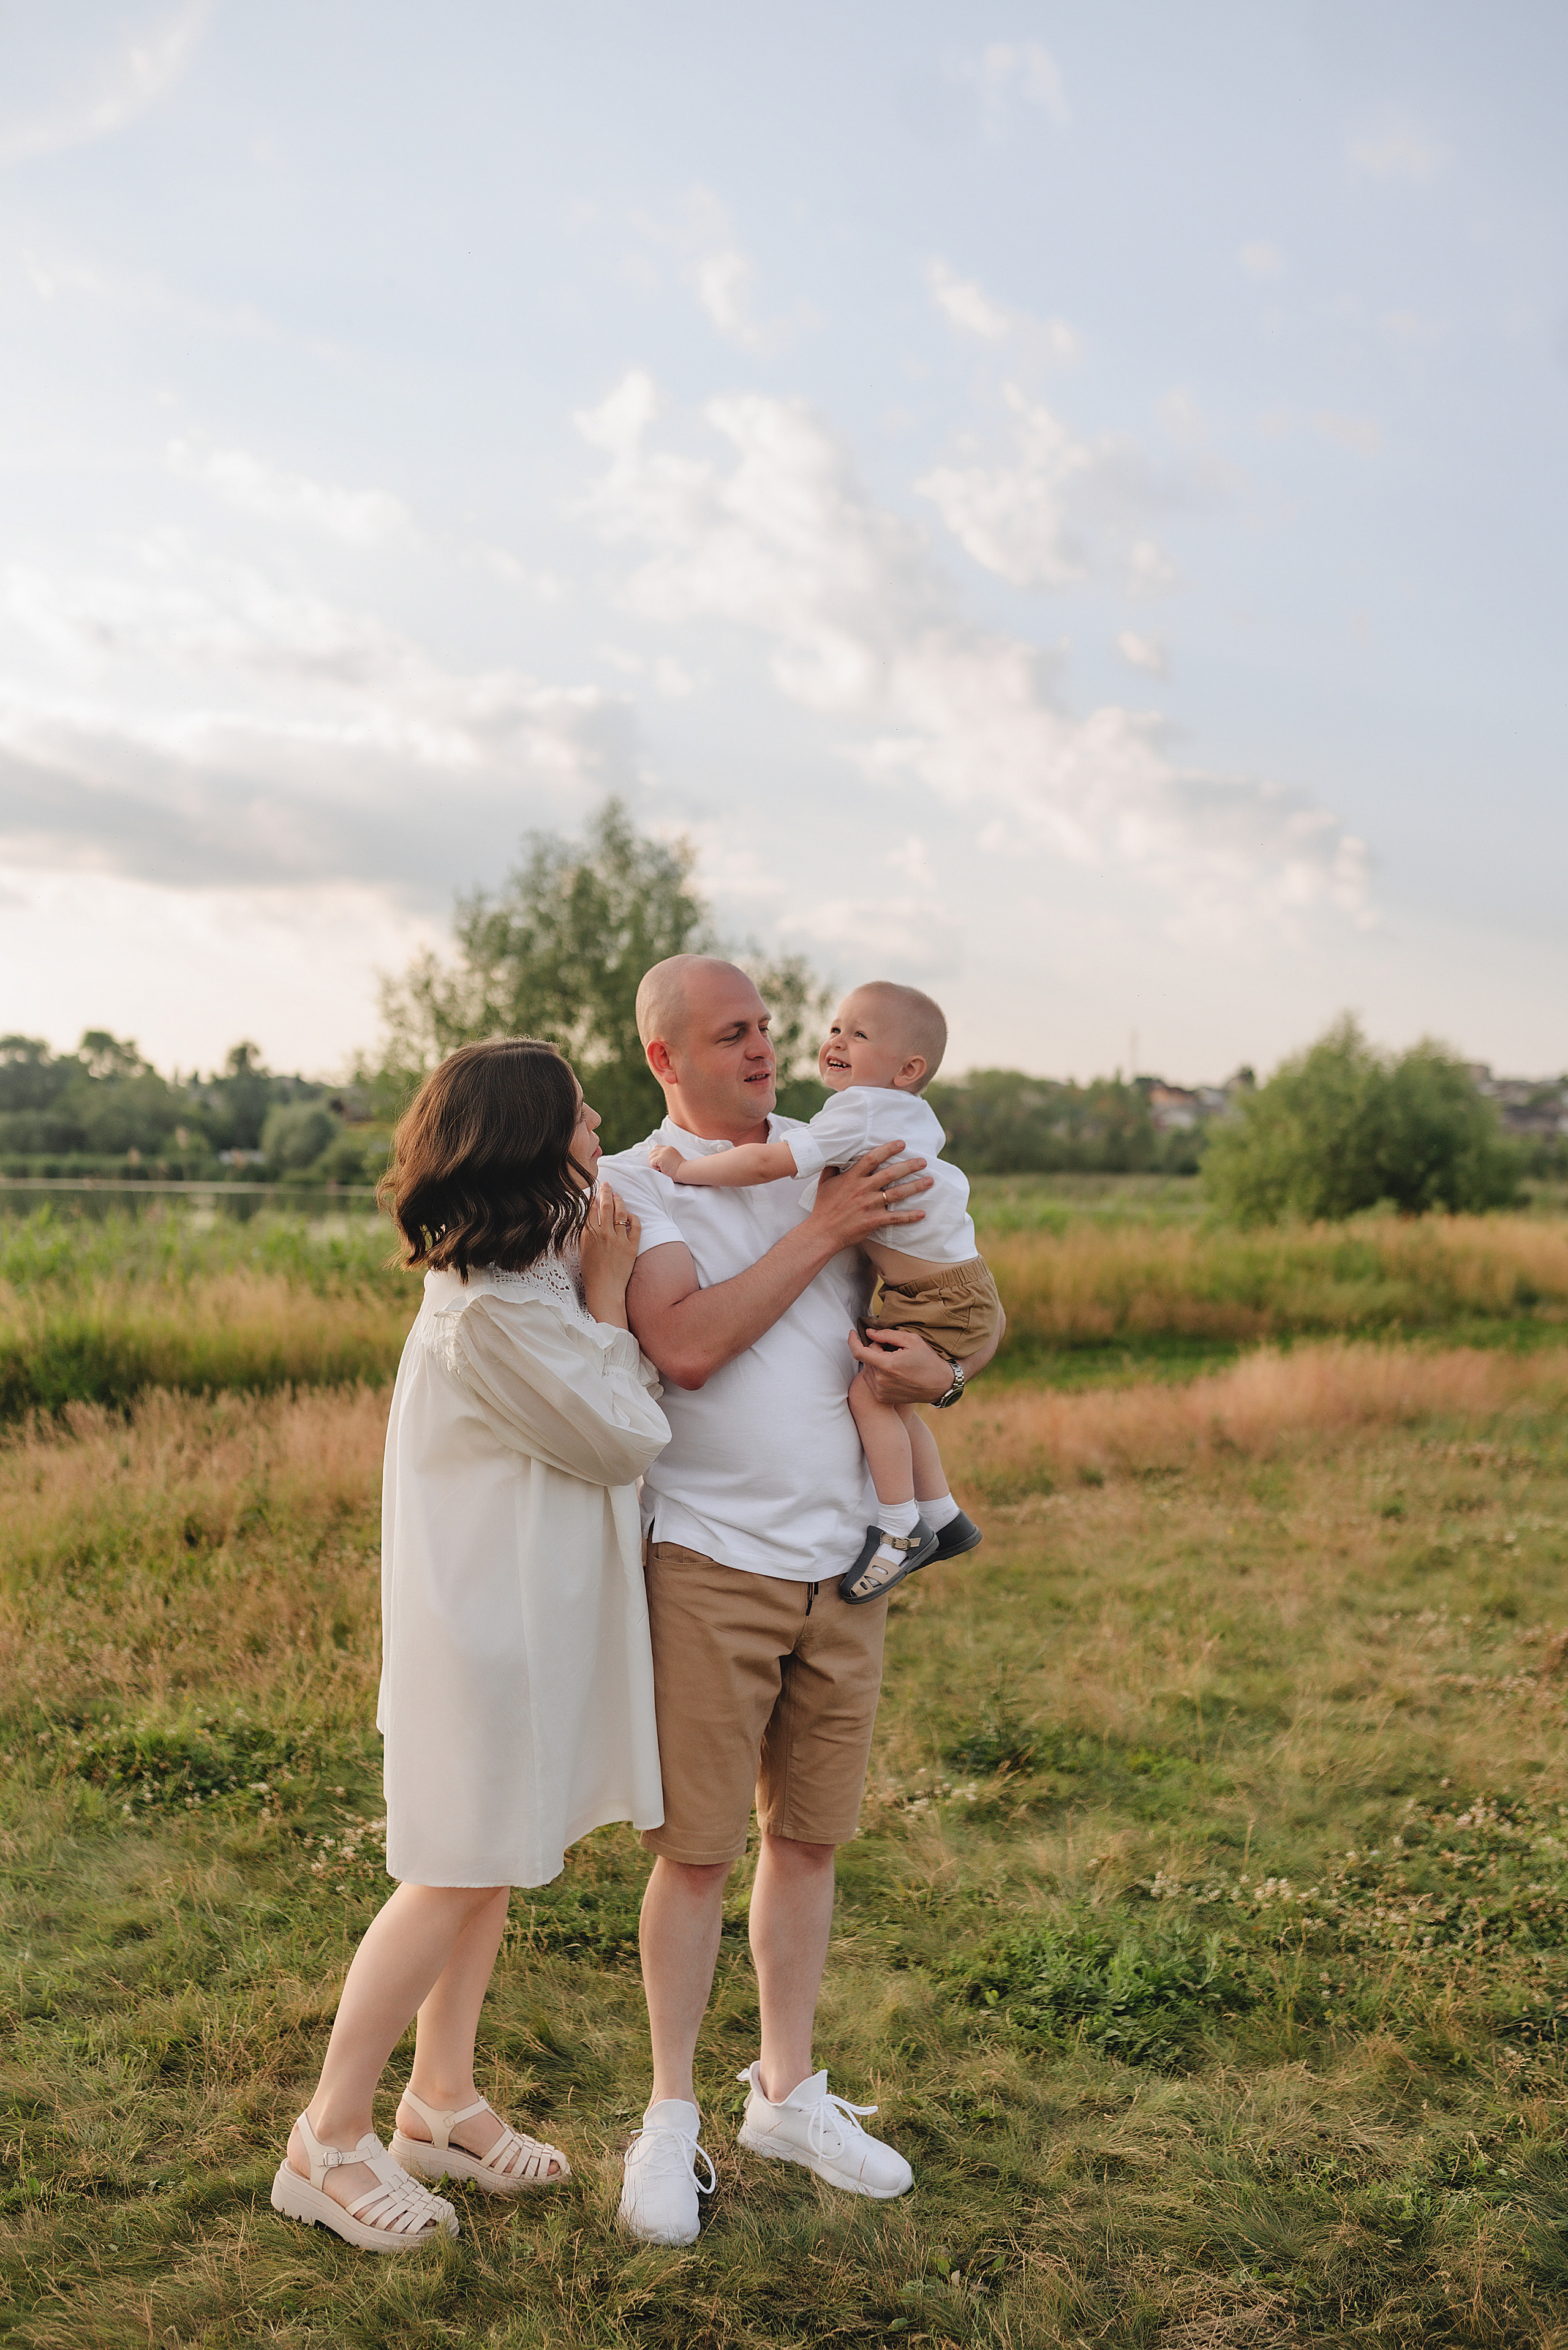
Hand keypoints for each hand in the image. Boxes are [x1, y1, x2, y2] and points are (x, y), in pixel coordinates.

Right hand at [579, 1183, 639, 1328]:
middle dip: (606, 1191)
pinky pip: (634, 1226)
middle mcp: (603, 1234)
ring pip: (620, 1212)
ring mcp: (618, 1240)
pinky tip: (630, 1215)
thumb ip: (586, 1232)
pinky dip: (633, 1217)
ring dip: (619, 1201)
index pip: (591, 1208)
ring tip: (618, 1196)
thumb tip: (590, 1216)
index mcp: (589, 1234)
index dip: (593, 1196)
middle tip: (607, 1185)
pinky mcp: (631, 1246)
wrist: (604, 1289)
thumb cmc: (591, 1272)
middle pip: (605, 1205)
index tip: (594, 1190)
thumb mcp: (583, 1249)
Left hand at [648, 1143, 685, 1179]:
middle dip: (653, 1160)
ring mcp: (663, 1153)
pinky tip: (662, 1169)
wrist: (684, 1171)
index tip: (660, 1162)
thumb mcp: (673, 1158)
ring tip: (662, 1168)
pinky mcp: (660, 1158)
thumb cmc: (680, 1169)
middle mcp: (665, 1149)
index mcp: (669, 1148)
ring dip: (654, 1164)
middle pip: (652, 1152)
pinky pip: (652, 1162)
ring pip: (651, 1157)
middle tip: (660, 1166)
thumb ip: (666, 1156)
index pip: (656, 1148)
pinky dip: (655, 1167)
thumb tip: (657, 1160)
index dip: (656, 1156)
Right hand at [807, 1139, 931, 1252]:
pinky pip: (896, 1218)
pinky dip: (910, 1216)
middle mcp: (863, 1189)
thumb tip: (836, 1153)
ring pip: (898, 1193)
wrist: (822, 1232)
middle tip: (923, 1161)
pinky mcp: (874, 1221)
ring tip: (929, 1181)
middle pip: (891, 1174)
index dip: (888, 1149)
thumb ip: (833, 1167)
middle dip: (909, 1166)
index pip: (872, 1158)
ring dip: (916, 1187)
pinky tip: (922, 1213)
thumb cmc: (824, 1207)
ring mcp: (869, 1205)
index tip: (902, 1144)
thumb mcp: (825, 1182)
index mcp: (852, 1178)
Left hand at [847, 1323, 953, 1405]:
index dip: (852, 1341)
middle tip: (894, 1350)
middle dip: (876, 1350)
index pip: (858, 1352)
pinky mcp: (882, 1398)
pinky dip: (878, 1373)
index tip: (852, 1333)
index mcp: (887, 1365)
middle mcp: (881, 1381)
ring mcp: (880, 1391)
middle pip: (866, 1358)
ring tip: (895, 1362)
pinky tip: (893, 1373)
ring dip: (876, 1362)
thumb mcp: (912, 1340)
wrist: (939, 1385)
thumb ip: (887, 1335)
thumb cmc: (927, 1360)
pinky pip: (871, 1380)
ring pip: (867, 1369)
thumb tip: (869, 1333)